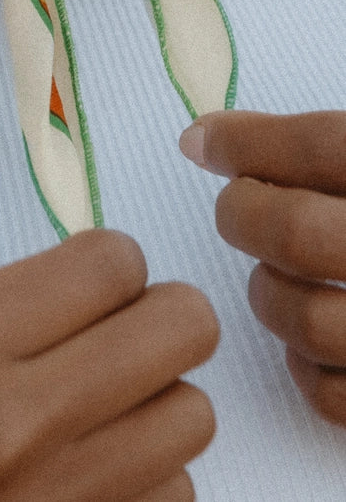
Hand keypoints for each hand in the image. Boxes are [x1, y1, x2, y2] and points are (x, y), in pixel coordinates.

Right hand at [0, 230, 216, 501]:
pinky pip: (174, 499)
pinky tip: (86, 481)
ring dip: (154, 403)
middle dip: (155, 317)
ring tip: (95, 411)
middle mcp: (12, 419)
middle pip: (181, 326)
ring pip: (192, 417)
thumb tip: (53, 308)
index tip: (80, 282)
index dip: (105, 265)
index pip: (110, 262)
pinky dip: (147, 483)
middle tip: (106, 332)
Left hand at [180, 110, 345, 425]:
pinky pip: (337, 396)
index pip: (321, 146)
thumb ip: (314, 143)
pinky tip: (311, 331)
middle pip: (301, 234)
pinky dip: (305, 367)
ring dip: (270, 294)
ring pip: (310, 321)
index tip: (205, 141)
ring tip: (279, 272)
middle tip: (238, 206)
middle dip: (246, 215)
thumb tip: (203, 139)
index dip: (248, 143)